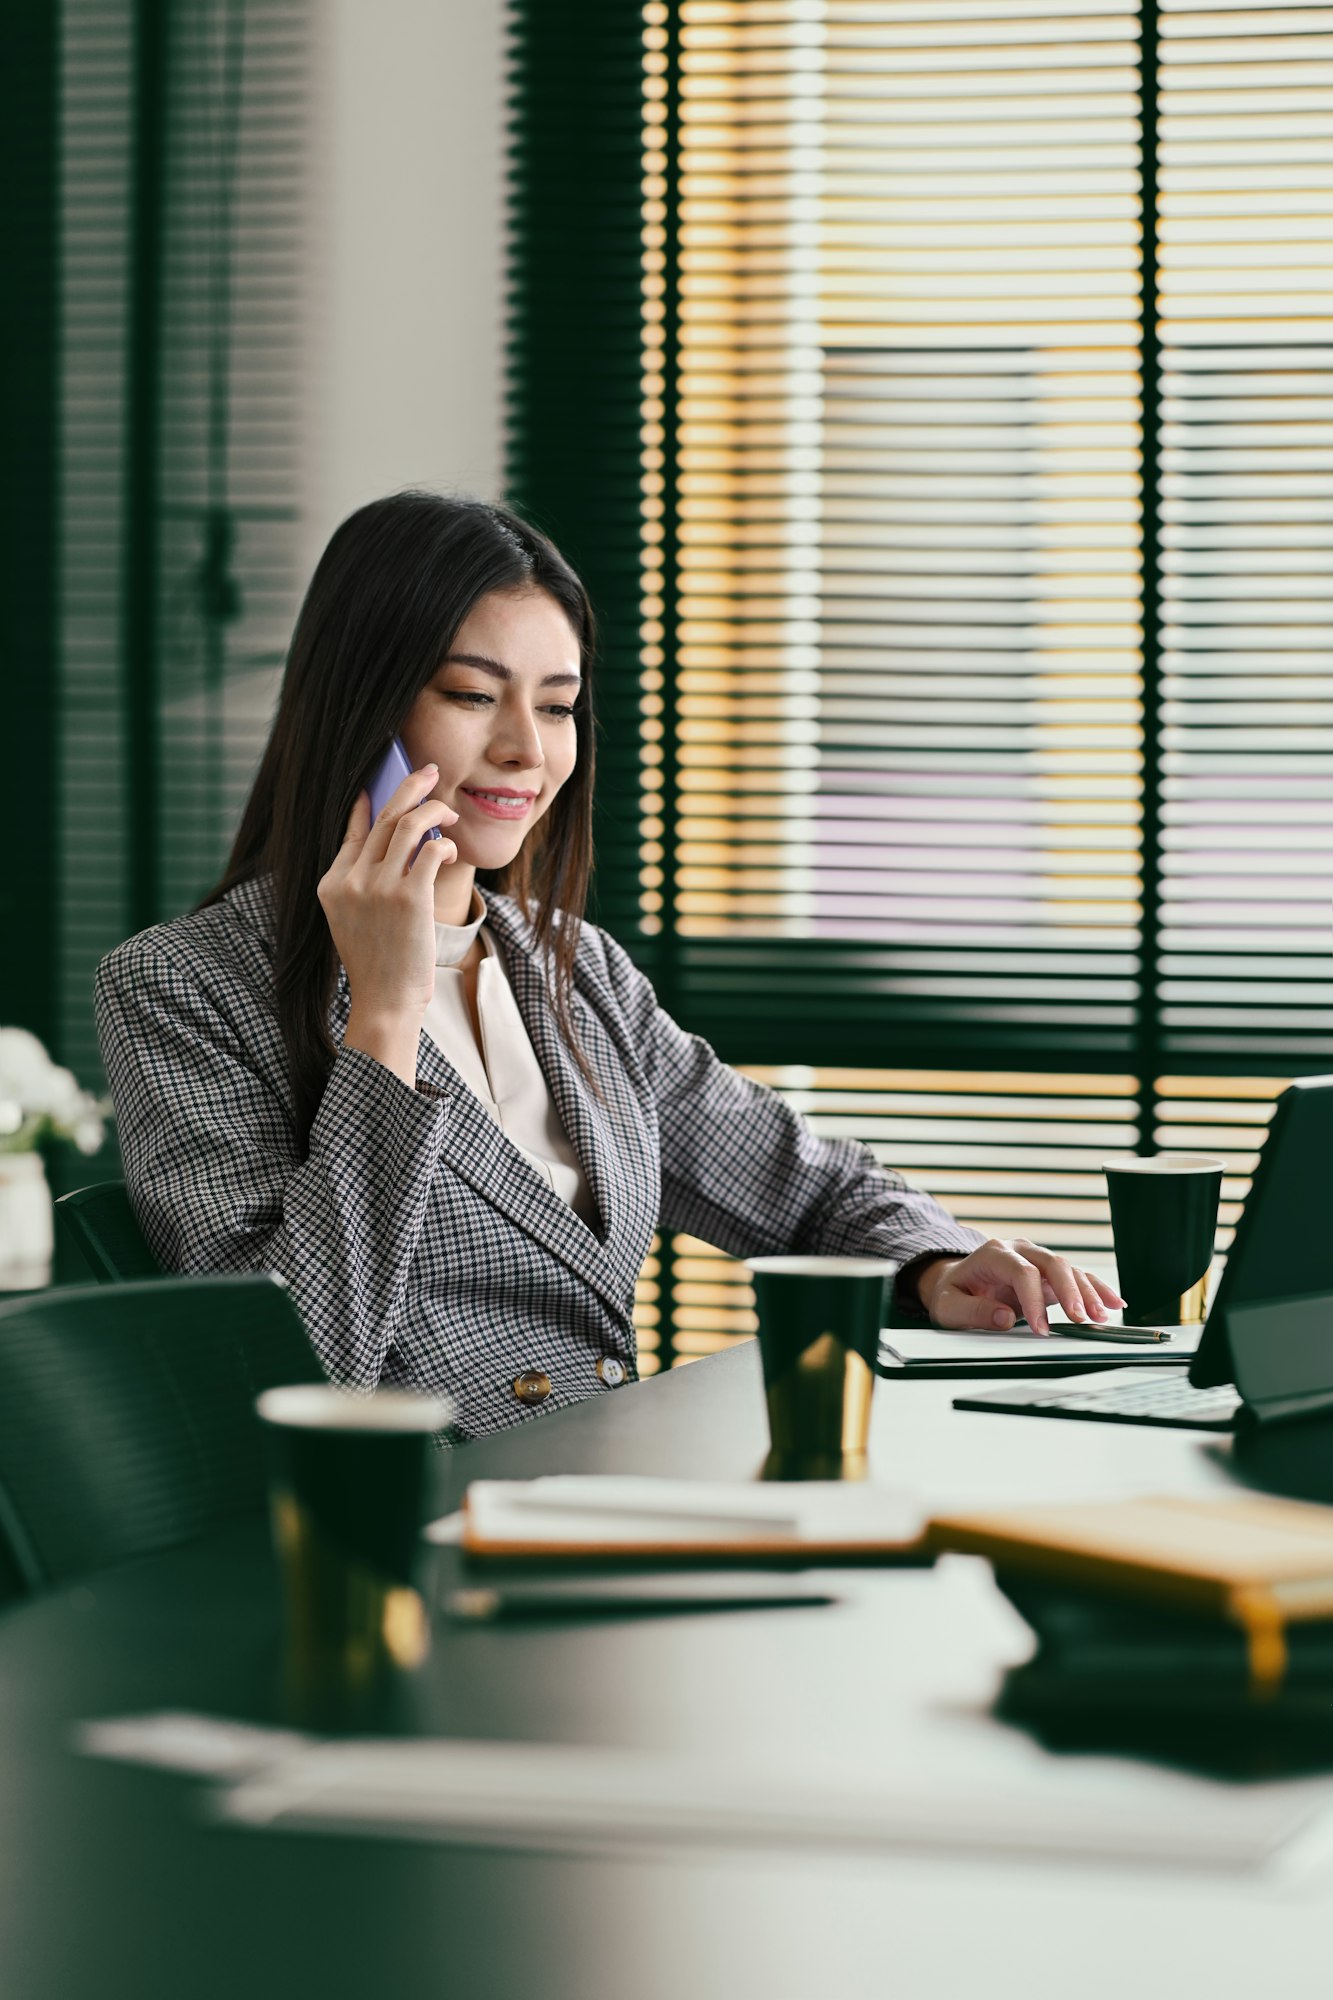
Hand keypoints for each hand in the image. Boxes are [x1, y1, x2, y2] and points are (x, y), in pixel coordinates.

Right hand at [317, 763, 458, 1086]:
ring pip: (408, 825)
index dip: (369, 800)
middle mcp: (351, 881)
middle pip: (383, 817)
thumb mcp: (352, 919)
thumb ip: (359, 880)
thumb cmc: (378, 963)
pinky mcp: (408, 898)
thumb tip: (379, 837)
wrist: (385, 1003)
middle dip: (409, 786)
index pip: (353, 829)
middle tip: (428, 771)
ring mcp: (377, 888)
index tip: (381, 780)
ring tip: (448, 811)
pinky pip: (431, 851)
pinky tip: (450, 851)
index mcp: (332, 884)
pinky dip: (445, 844)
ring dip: (433, 810)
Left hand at [913, 1239, 1123, 1335]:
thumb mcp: (949, 1307)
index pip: (1021, 1272)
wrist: (957, 1283)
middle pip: (1052, 1263)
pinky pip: (1077, 1276)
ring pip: (1069, 1269)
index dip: (1034, 1300)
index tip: (1042, 1330)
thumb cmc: (953, 1294)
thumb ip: (973, 1312)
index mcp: (993, 1254)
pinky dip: (1096, 1288)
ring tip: (1101, 1317)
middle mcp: (1019, 1250)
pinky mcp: (1049, 1273)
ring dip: (1088, 1293)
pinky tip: (1114, 1302)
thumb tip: (1005, 1318)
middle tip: (1082, 1319)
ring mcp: (1037, 1259)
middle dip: (1070, 1291)